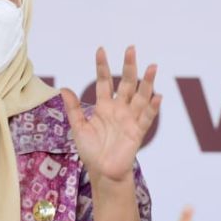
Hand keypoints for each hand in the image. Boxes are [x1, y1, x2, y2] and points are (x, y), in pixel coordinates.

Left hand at [61, 47, 160, 185]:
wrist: (102, 171)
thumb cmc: (91, 150)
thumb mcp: (79, 127)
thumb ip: (73, 109)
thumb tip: (63, 89)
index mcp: (104, 106)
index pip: (104, 82)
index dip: (103, 67)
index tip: (101, 50)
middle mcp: (119, 109)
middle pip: (126, 84)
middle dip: (129, 67)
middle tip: (131, 49)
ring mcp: (130, 119)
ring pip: (140, 97)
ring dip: (147, 83)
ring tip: (152, 67)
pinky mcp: (137, 132)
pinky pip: (147, 118)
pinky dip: (152, 108)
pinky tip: (157, 96)